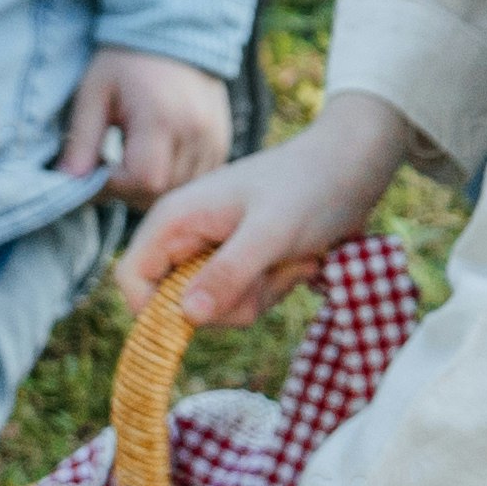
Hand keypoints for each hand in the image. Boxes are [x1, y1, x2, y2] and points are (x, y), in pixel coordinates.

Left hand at [54, 49, 232, 212]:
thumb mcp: (95, 93)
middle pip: (163, 192)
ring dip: (152, 189)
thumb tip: (68, 183)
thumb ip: (82, 140)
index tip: (94, 172)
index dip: (113, 186)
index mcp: (161, 119)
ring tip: (132, 164)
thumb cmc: (127, 60)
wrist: (175, 31)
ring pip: (182, 191)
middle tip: (110, 170)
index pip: (142, 179)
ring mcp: (213, 139)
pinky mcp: (222, 143)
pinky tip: (157, 161)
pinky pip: (198, 181)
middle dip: (130, 191)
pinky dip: (175, 181)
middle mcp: (195, 133)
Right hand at [118, 99, 410, 328]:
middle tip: (270, 270)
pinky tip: (298, 261)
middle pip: (179, 305)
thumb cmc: (312, 187)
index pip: (132, 280)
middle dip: (229, 302)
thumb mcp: (271, 232)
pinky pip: (243, 300)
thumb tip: (187, 316)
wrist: (354, 167)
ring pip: (216, 307)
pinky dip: (273, 288)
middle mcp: (187, 236)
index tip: (204, 318)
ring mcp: (214, 251)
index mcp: (176, 219)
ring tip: (290, 258)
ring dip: (260, 295)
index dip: (155, 311)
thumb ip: (229, 272)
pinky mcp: (241, 262)